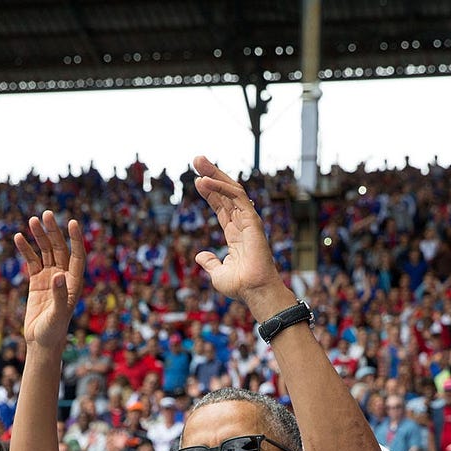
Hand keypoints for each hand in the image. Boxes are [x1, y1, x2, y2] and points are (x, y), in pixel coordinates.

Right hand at [14, 212, 84, 351]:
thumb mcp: (58, 315)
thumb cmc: (53, 332)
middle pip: (59, 249)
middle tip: (46, 214)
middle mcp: (63, 277)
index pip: (77, 256)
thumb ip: (59, 295)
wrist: (41, 343)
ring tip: (32, 220)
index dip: (76, 240)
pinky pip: (31, 261)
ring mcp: (49, 278)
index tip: (72, 223)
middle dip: (53, 232)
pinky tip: (19, 237)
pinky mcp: (36, 282)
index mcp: (74, 283)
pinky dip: (26, 249)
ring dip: (39, 236)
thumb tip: (57, 276)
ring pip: (45, 252)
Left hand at [191, 156, 293, 319]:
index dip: (210, 193)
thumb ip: (210, 262)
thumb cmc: (241, 286)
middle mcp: (243, 224)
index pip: (222, 208)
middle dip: (211, 175)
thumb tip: (201, 256)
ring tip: (198, 160)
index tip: (197, 181)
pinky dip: (220, 187)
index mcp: (236, 234)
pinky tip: (204, 180)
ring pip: (232, 189)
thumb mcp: (218, 273)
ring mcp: (248, 221)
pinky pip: (236, 198)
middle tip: (197, 159)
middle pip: (226, 193)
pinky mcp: (252, 220)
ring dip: (215, 173)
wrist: (254, 291)